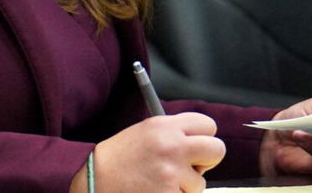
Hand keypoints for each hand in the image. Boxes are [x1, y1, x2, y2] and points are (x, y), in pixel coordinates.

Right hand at [70, 112, 225, 192]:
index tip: (195, 146)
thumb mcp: (145, 132)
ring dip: (185, 187)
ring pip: (200, 183)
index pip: (208, 125)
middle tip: (189, 167)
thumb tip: (201, 141)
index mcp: (165, 126)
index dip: (203, 137)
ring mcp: (172, 174)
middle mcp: (172, 146)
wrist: (94, 179)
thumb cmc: (120, 158)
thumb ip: (173, 133)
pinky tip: (155, 192)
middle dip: (207, 161)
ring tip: (158, 182)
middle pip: (217, 150)